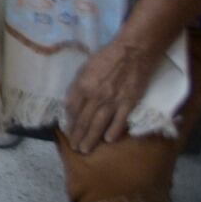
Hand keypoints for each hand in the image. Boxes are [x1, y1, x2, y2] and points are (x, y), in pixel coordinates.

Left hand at [63, 39, 155, 153]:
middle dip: (78, 135)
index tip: (68, 130)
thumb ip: (78, 85)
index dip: (69, 121)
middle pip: (83, 119)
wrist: (132, 51)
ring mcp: (112, 100)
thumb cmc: (106, 57)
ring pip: (98, 123)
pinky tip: (108, 140)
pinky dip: (114, 131)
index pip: (72, 107)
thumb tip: (72, 102)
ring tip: (85, 149)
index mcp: (82, 84)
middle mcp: (95, 94)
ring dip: (91, 138)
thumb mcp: (85, 67)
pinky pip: (120, 120)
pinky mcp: (128, 102)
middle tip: (75, 147)